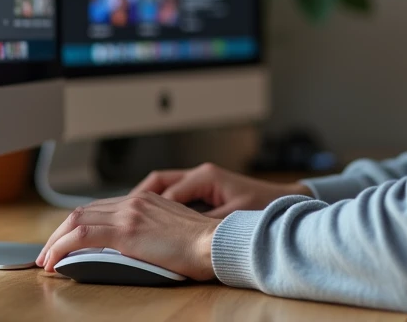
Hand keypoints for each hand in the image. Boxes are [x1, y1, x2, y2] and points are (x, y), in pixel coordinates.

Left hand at [37, 192, 219, 279]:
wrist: (216, 243)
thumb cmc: (202, 245)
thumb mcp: (171, 231)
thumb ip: (149, 231)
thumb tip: (129, 248)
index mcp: (145, 199)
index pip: (98, 208)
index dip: (75, 225)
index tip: (65, 242)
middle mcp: (134, 201)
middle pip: (82, 211)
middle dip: (58, 233)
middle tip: (48, 253)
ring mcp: (129, 214)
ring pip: (76, 221)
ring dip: (55, 241)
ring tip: (46, 260)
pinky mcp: (127, 232)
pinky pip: (82, 236)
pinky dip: (62, 247)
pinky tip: (55, 261)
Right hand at [133, 161, 312, 217]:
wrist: (284, 201)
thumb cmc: (264, 207)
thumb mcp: (233, 218)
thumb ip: (207, 223)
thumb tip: (183, 233)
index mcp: (205, 176)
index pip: (166, 193)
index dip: (148, 210)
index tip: (134, 225)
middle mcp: (200, 173)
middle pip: (158, 181)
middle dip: (138, 197)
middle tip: (122, 215)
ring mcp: (201, 178)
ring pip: (163, 185)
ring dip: (147, 199)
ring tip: (131, 216)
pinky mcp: (205, 187)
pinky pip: (174, 191)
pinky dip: (160, 202)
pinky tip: (153, 218)